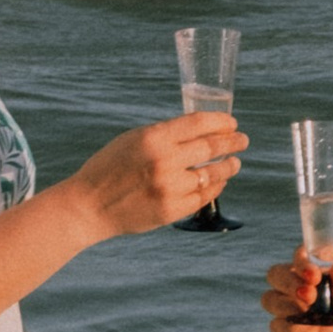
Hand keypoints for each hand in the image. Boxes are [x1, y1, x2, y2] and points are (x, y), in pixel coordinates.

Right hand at [70, 110, 245, 238]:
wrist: (90, 205)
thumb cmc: (110, 168)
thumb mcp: (133, 140)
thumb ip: (164, 135)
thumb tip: (200, 132)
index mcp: (153, 138)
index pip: (199, 123)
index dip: (221, 121)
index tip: (231, 122)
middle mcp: (164, 161)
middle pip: (212, 147)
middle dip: (232, 142)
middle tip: (242, 140)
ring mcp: (169, 188)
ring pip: (212, 174)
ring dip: (228, 166)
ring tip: (234, 163)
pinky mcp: (171, 210)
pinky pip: (203, 197)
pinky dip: (214, 188)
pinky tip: (217, 182)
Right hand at [263, 251, 332, 331]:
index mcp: (317, 258)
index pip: (297, 255)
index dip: (300, 264)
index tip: (315, 275)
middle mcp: (302, 278)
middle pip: (275, 275)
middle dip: (287, 284)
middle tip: (310, 294)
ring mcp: (299, 302)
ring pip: (270, 300)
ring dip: (282, 305)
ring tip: (307, 310)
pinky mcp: (301, 326)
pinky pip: (278, 327)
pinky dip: (283, 328)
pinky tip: (300, 328)